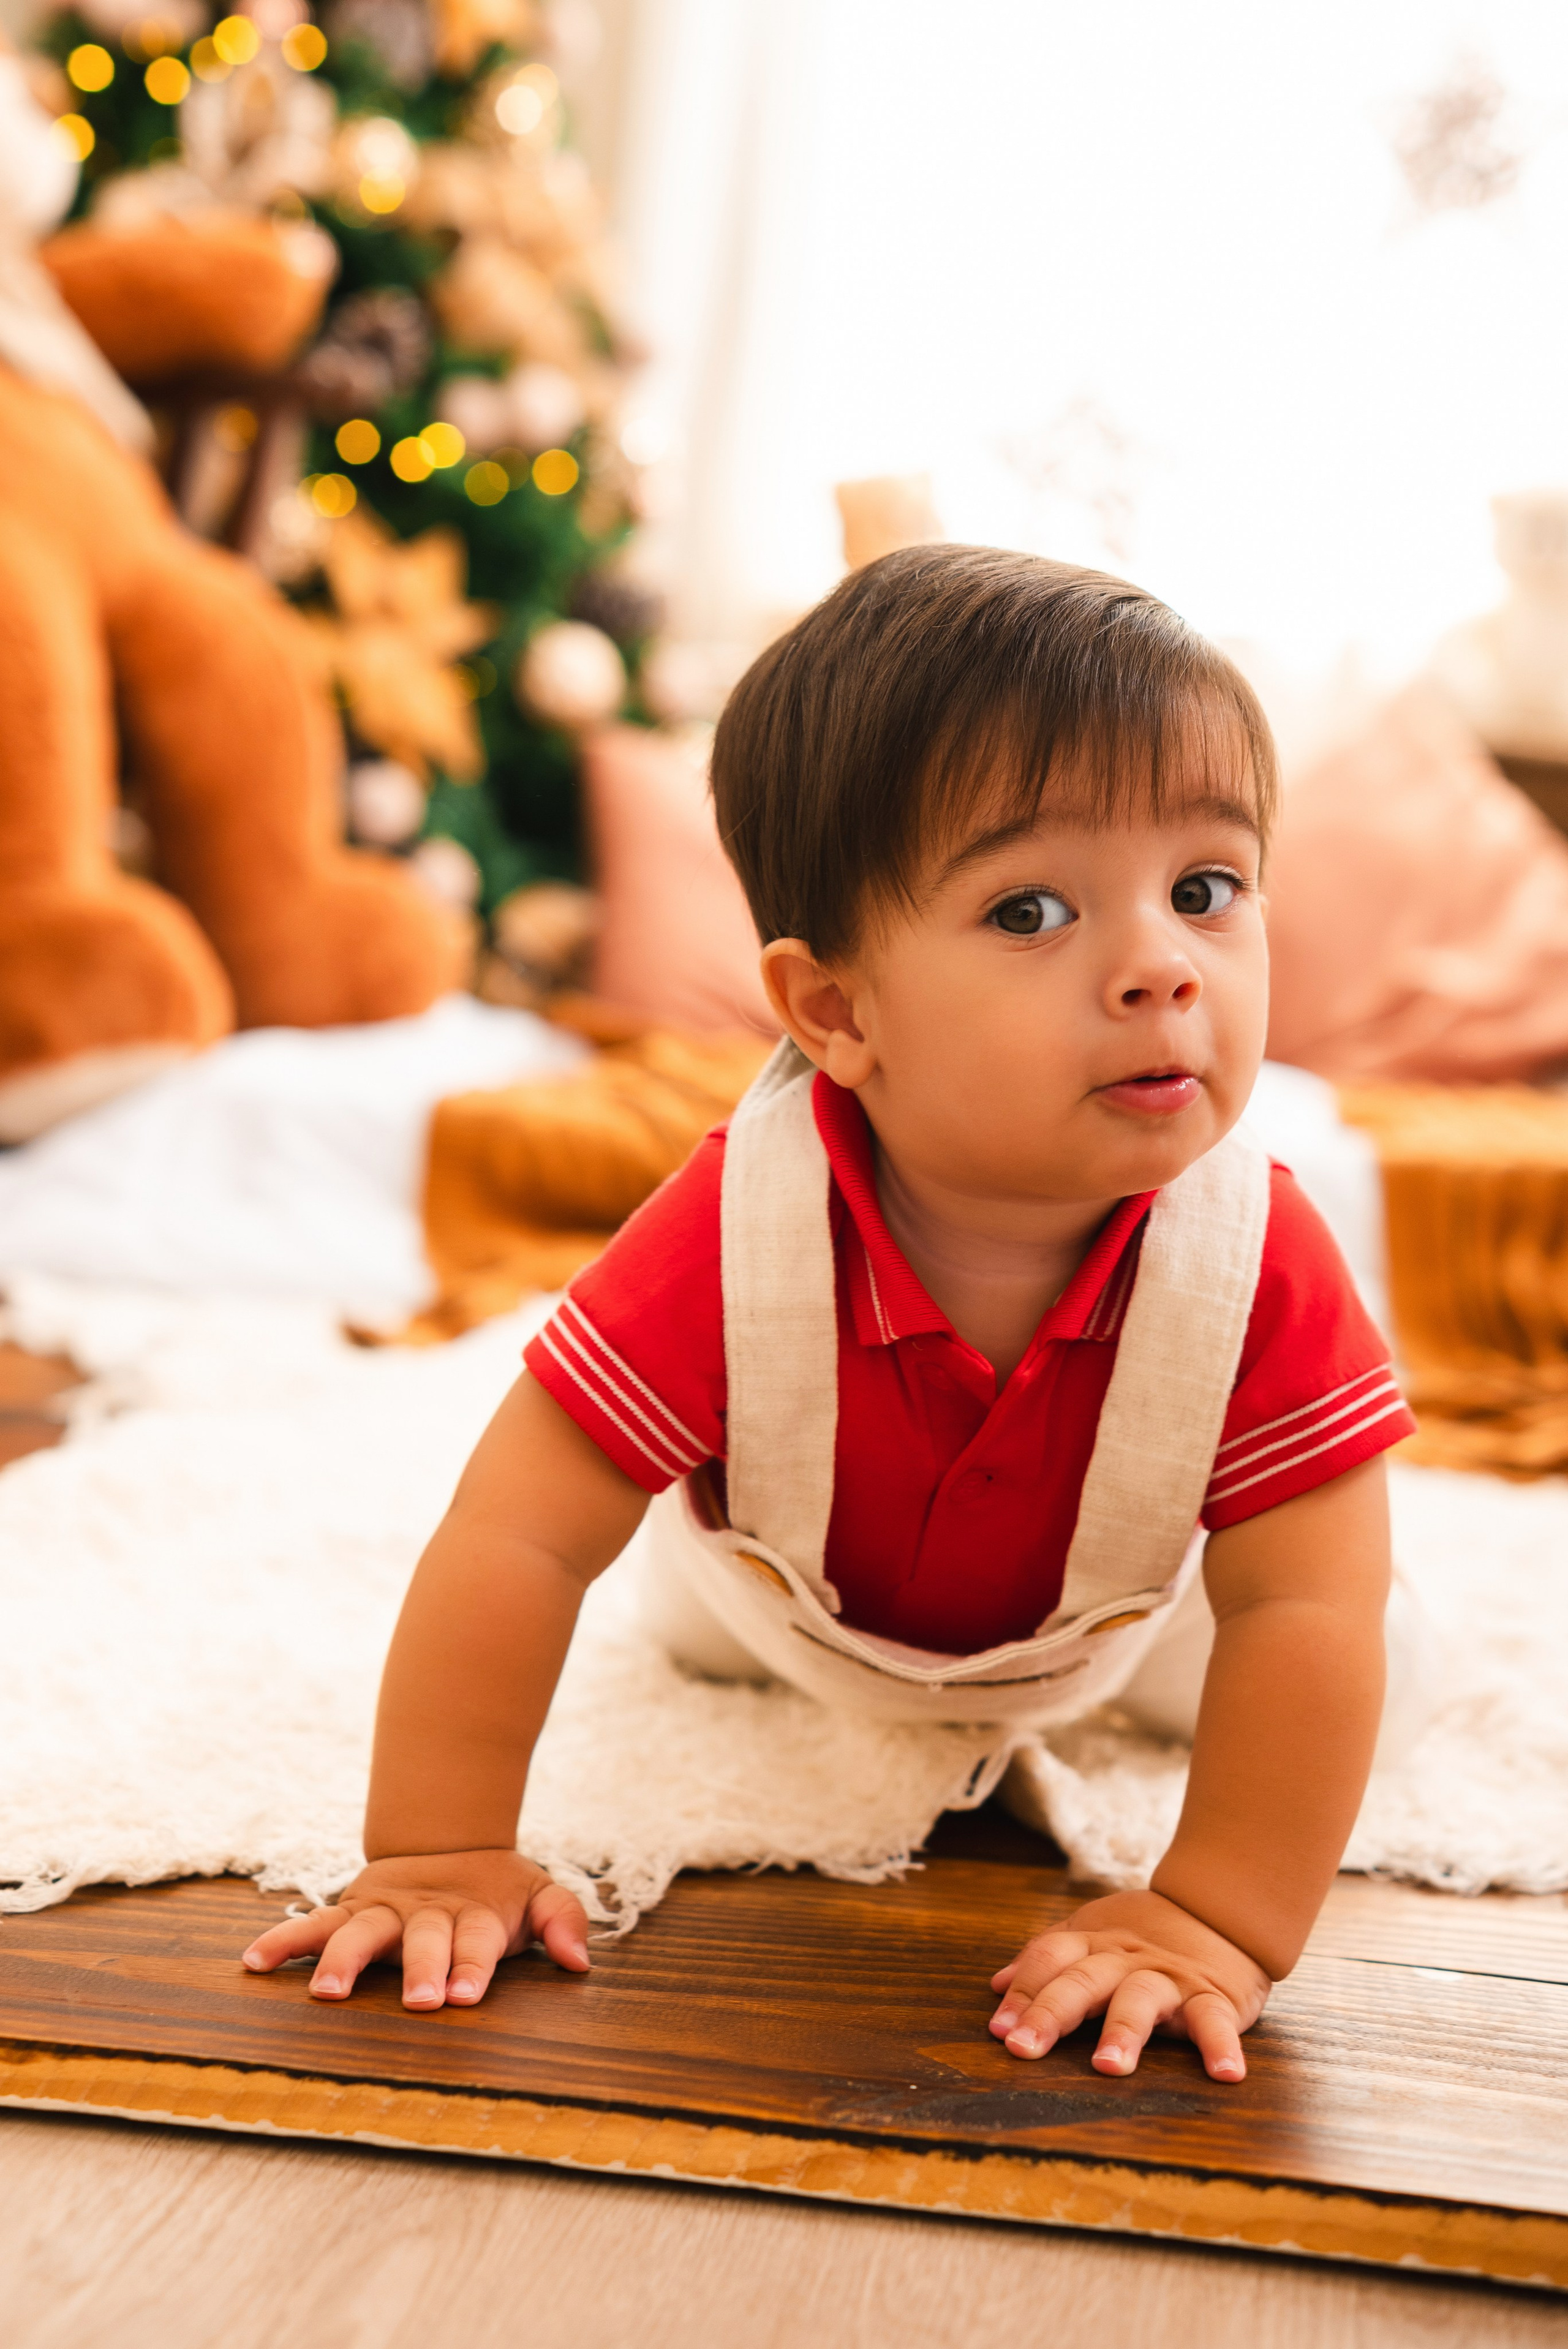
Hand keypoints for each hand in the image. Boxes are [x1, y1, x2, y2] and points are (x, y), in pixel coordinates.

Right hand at [239, 1849, 589, 2010]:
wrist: (450, 1842)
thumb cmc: (497, 1890)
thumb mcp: (539, 1894)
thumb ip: (564, 1920)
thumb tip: (580, 1961)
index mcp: (473, 1913)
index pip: (476, 1942)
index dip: (471, 1966)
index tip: (465, 1995)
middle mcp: (425, 1912)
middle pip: (422, 1939)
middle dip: (419, 1969)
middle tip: (417, 2001)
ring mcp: (383, 1910)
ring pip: (359, 1931)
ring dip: (342, 1960)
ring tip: (325, 1993)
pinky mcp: (350, 1909)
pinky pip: (312, 1925)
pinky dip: (283, 1940)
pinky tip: (253, 1962)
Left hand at [988, 1889, 1270, 2081]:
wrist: (1221, 1905)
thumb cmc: (1149, 1931)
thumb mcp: (1093, 1931)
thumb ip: (1048, 1957)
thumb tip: (997, 1985)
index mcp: (1094, 1943)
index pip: (1050, 1958)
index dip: (1023, 1990)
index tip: (999, 2029)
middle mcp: (1125, 1959)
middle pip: (1083, 1980)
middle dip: (1050, 2013)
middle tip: (1023, 2048)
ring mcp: (1168, 1977)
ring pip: (1140, 1998)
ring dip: (1123, 2030)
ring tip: (1107, 2065)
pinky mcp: (1213, 1995)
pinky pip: (1214, 2020)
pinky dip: (1220, 2045)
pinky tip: (1225, 2074)